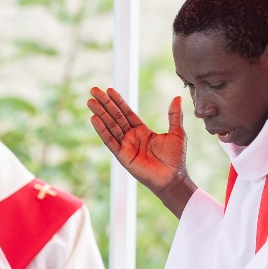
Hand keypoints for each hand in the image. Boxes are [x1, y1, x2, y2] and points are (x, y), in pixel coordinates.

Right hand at [88, 89, 195, 216]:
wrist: (173, 178)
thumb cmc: (176, 158)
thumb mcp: (177, 133)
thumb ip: (174, 115)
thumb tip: (177, 97)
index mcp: (142, 131)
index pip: (126, 113)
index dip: (118, 101)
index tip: (109, 90)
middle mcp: (131, 137)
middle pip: (115, 116)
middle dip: (104, 103)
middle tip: (93, 90)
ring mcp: (126, 146)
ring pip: (110, 126)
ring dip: (100, 113)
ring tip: (90, 101)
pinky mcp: (123, 156)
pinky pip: (110, 141)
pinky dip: (102, 130)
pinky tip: (94, 118)